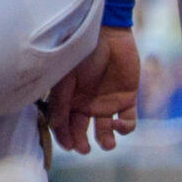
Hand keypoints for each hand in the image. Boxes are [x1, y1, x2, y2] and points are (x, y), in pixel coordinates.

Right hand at [46, 26, 140, 153]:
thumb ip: (60, 100)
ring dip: (106, 140)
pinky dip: (126, 127)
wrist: (107, 31)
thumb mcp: (64, 77)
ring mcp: (107, 101)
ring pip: (106, 129)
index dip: (65, 136)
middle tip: (84, 149)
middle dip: (82, 142)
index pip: (63, 123)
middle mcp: (85, 102)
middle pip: (82, 129)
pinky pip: (128, 119)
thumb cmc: (79, 50)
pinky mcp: (127, 98)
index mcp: (68, 97)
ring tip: (107, 144)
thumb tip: (54, 126)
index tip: (70, 146)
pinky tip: (120, 125)